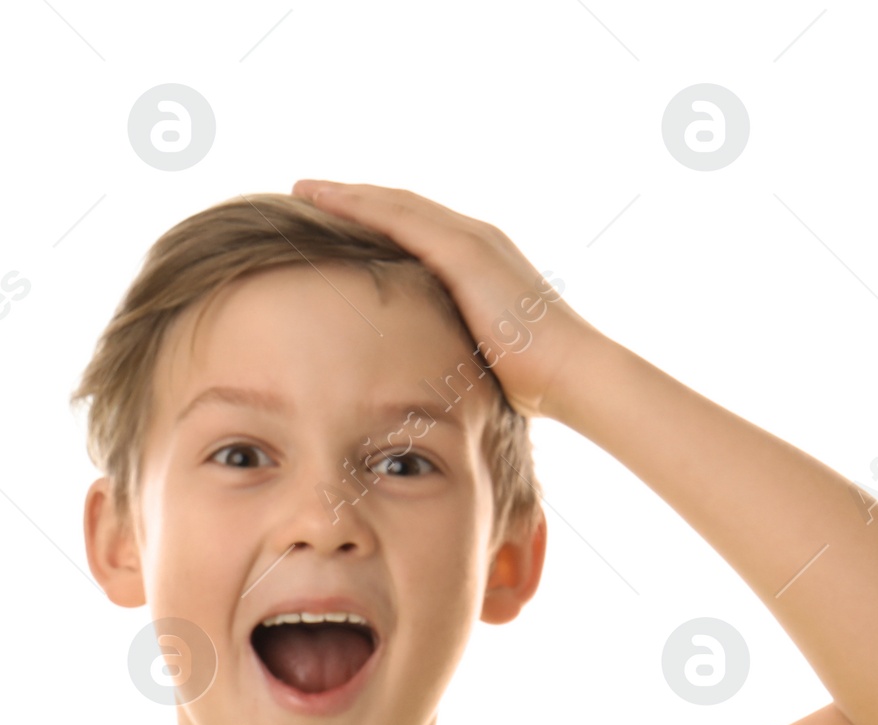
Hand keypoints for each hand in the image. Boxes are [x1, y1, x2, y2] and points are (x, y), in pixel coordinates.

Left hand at [290, 179, 605, 422]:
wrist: (572, 374)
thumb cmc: (535, 382)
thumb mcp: (482, 357)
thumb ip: (455, 348)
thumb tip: (428, 377)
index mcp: (479, 264)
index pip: (416, 232)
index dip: (374, 222)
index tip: (334, 221)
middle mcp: (475, 240)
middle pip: (401, 208)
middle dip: (353, 198)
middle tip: (307, 191)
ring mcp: (471, 241)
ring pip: (395, 205)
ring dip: (347, 194)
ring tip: (305, 189)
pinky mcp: (465, 252)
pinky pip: (401, 220)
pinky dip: (362, 207)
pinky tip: (328, 202)